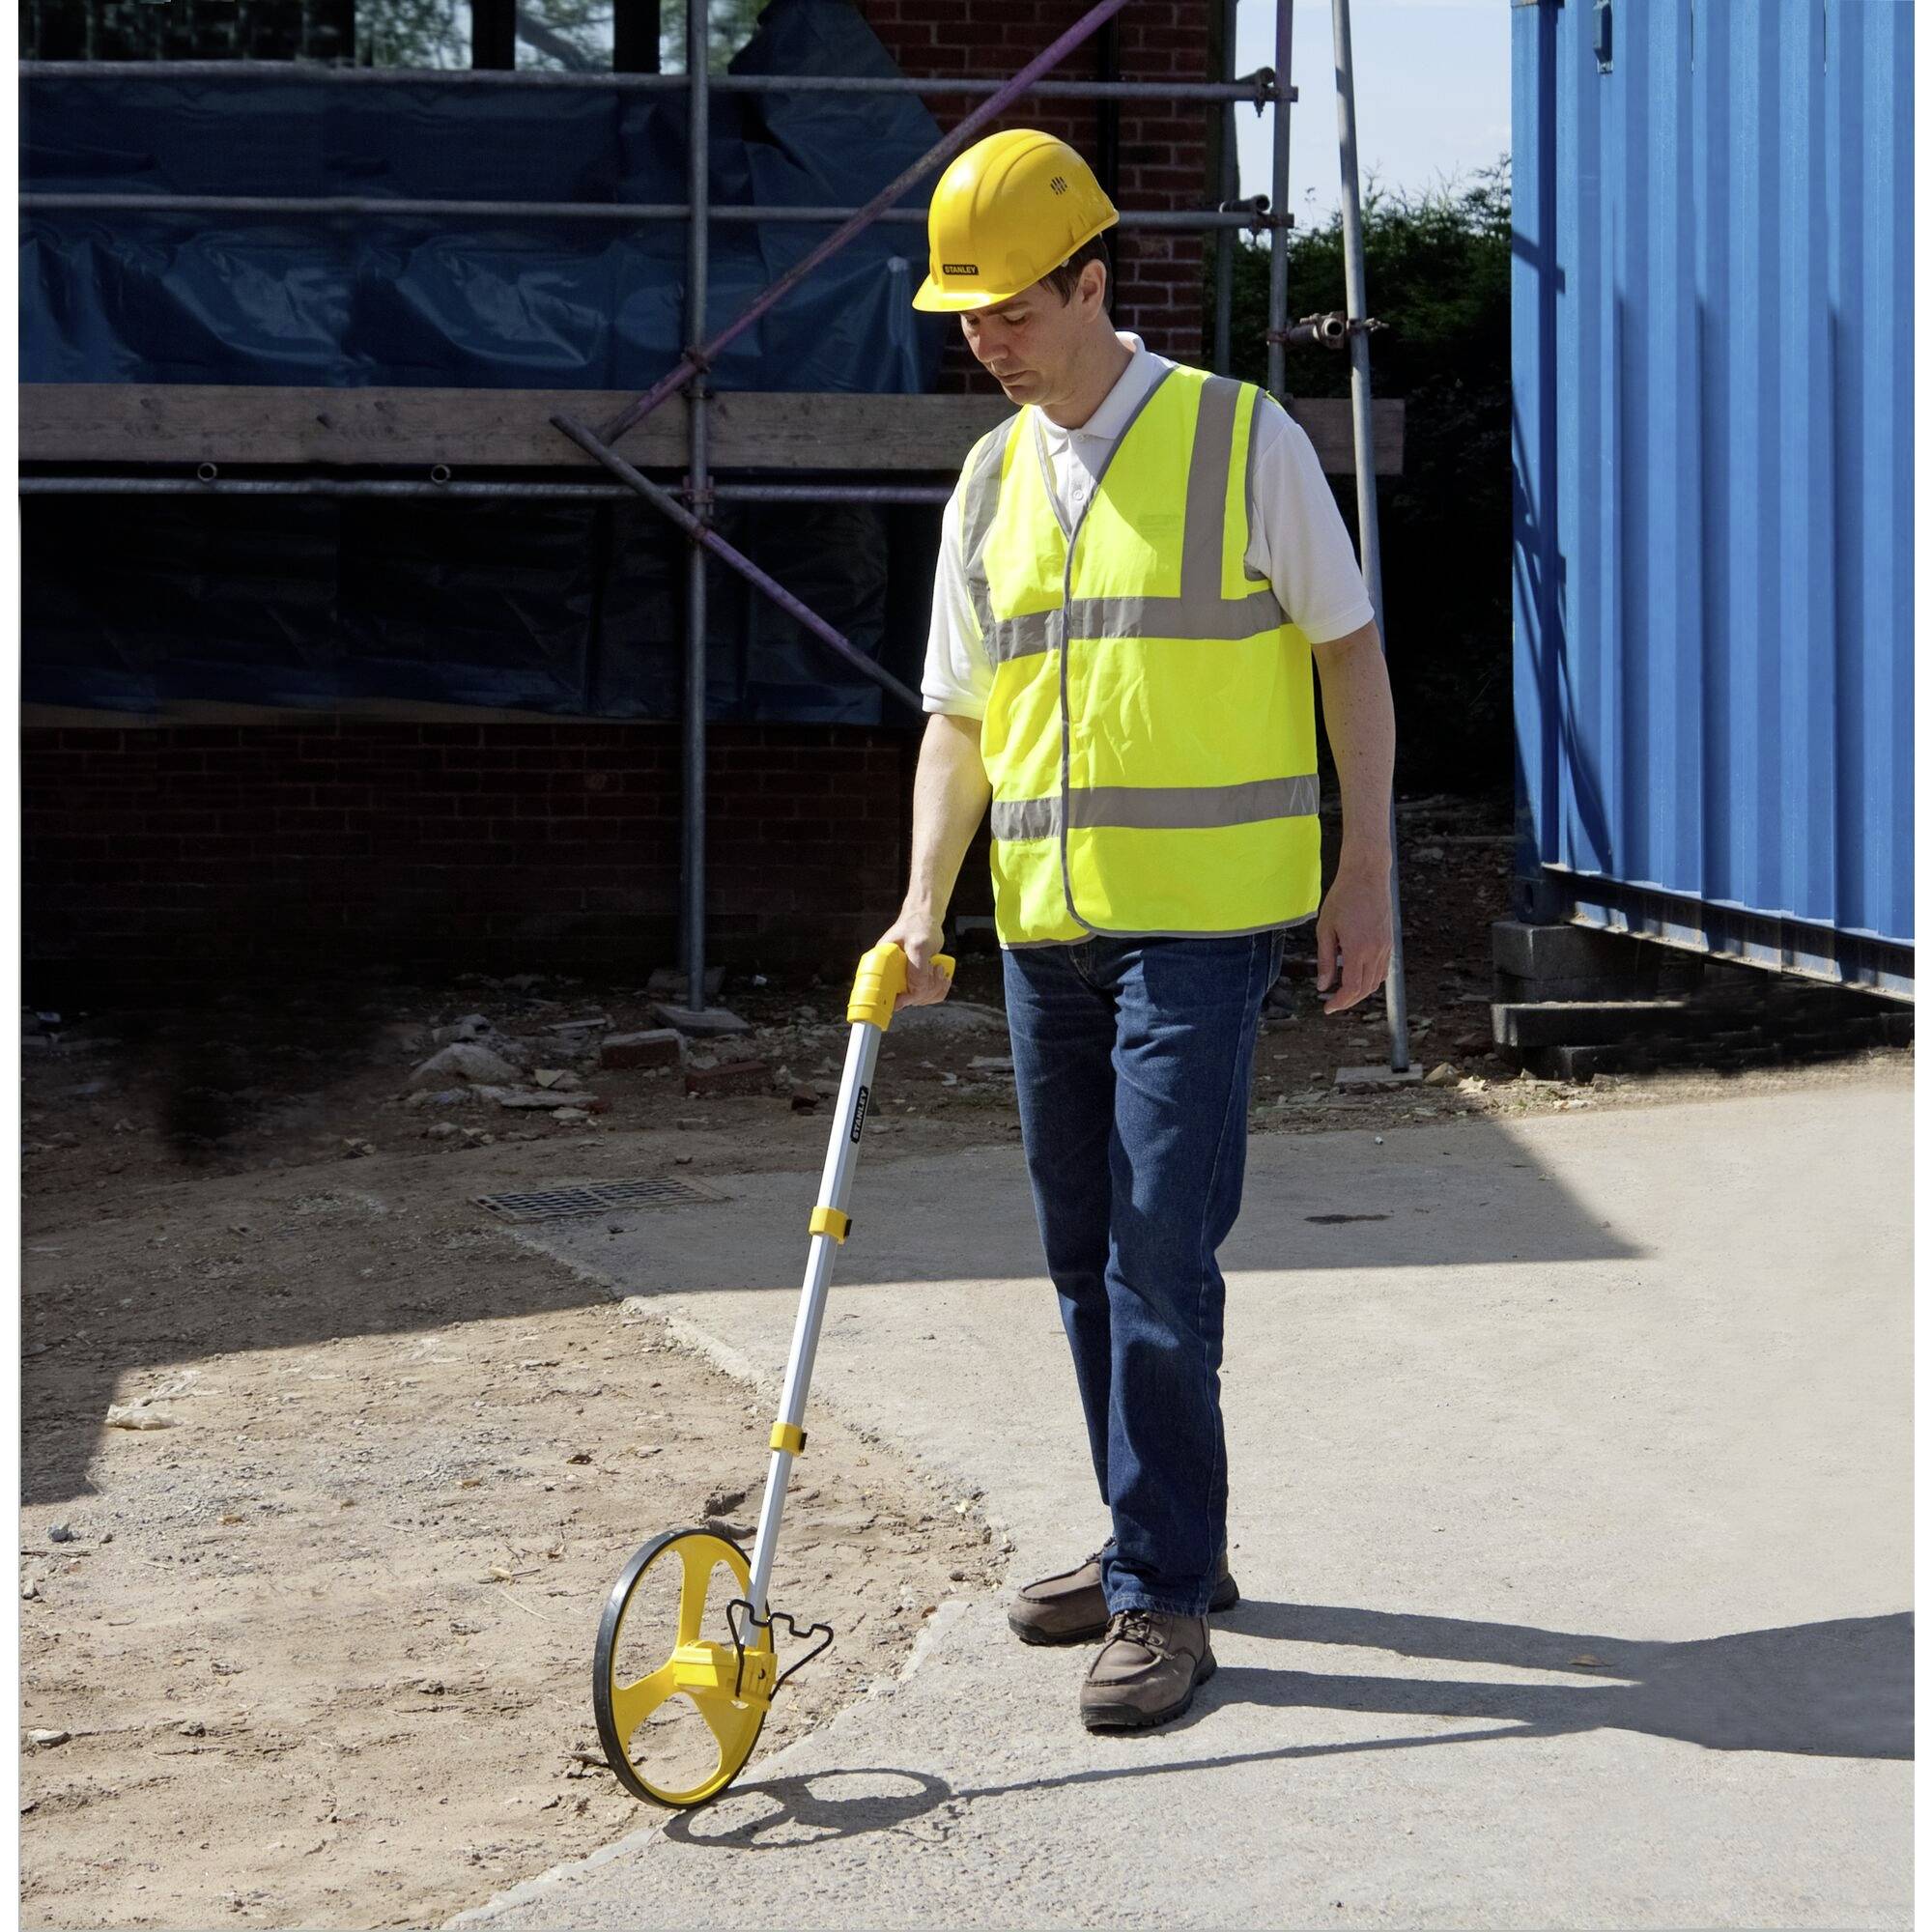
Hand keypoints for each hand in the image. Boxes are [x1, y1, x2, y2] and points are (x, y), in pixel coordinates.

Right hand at [877, 907, 952, 1011]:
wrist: (926, 917)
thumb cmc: (919, 926)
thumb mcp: (918, 946)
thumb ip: (917, 969)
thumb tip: (916, 991)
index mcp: (881, 964)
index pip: (885, 994)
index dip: (900, 999)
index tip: (916, 994)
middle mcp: (890, 973)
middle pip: (906, 999)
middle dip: (925, 989)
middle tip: (934, 968)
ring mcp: (903, 977)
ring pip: (919, 998)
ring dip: (934, 988)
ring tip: (939, 968)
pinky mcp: (914, 978)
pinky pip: (926, 995)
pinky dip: (938, 990)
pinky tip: (943, 977)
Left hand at [1314, 859, 1392, 1013]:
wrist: (1367, 875)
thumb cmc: (1342, 898)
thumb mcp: (1325, 929)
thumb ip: (1324, 960)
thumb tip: (1322, 986)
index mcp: (1357, 949)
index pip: (1351, 988)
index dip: (1339, 1002)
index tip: (1327, 1008)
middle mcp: (1375, 951)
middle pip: (1365, 989)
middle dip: (1348, 1001)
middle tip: (1332, 1004)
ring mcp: (1385, 947)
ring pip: (1376, 981)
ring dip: (1360, 992)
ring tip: (1343, 993)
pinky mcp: (1389, 941)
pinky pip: (1383, 969)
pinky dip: (1371, 980)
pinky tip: (1358, 978)